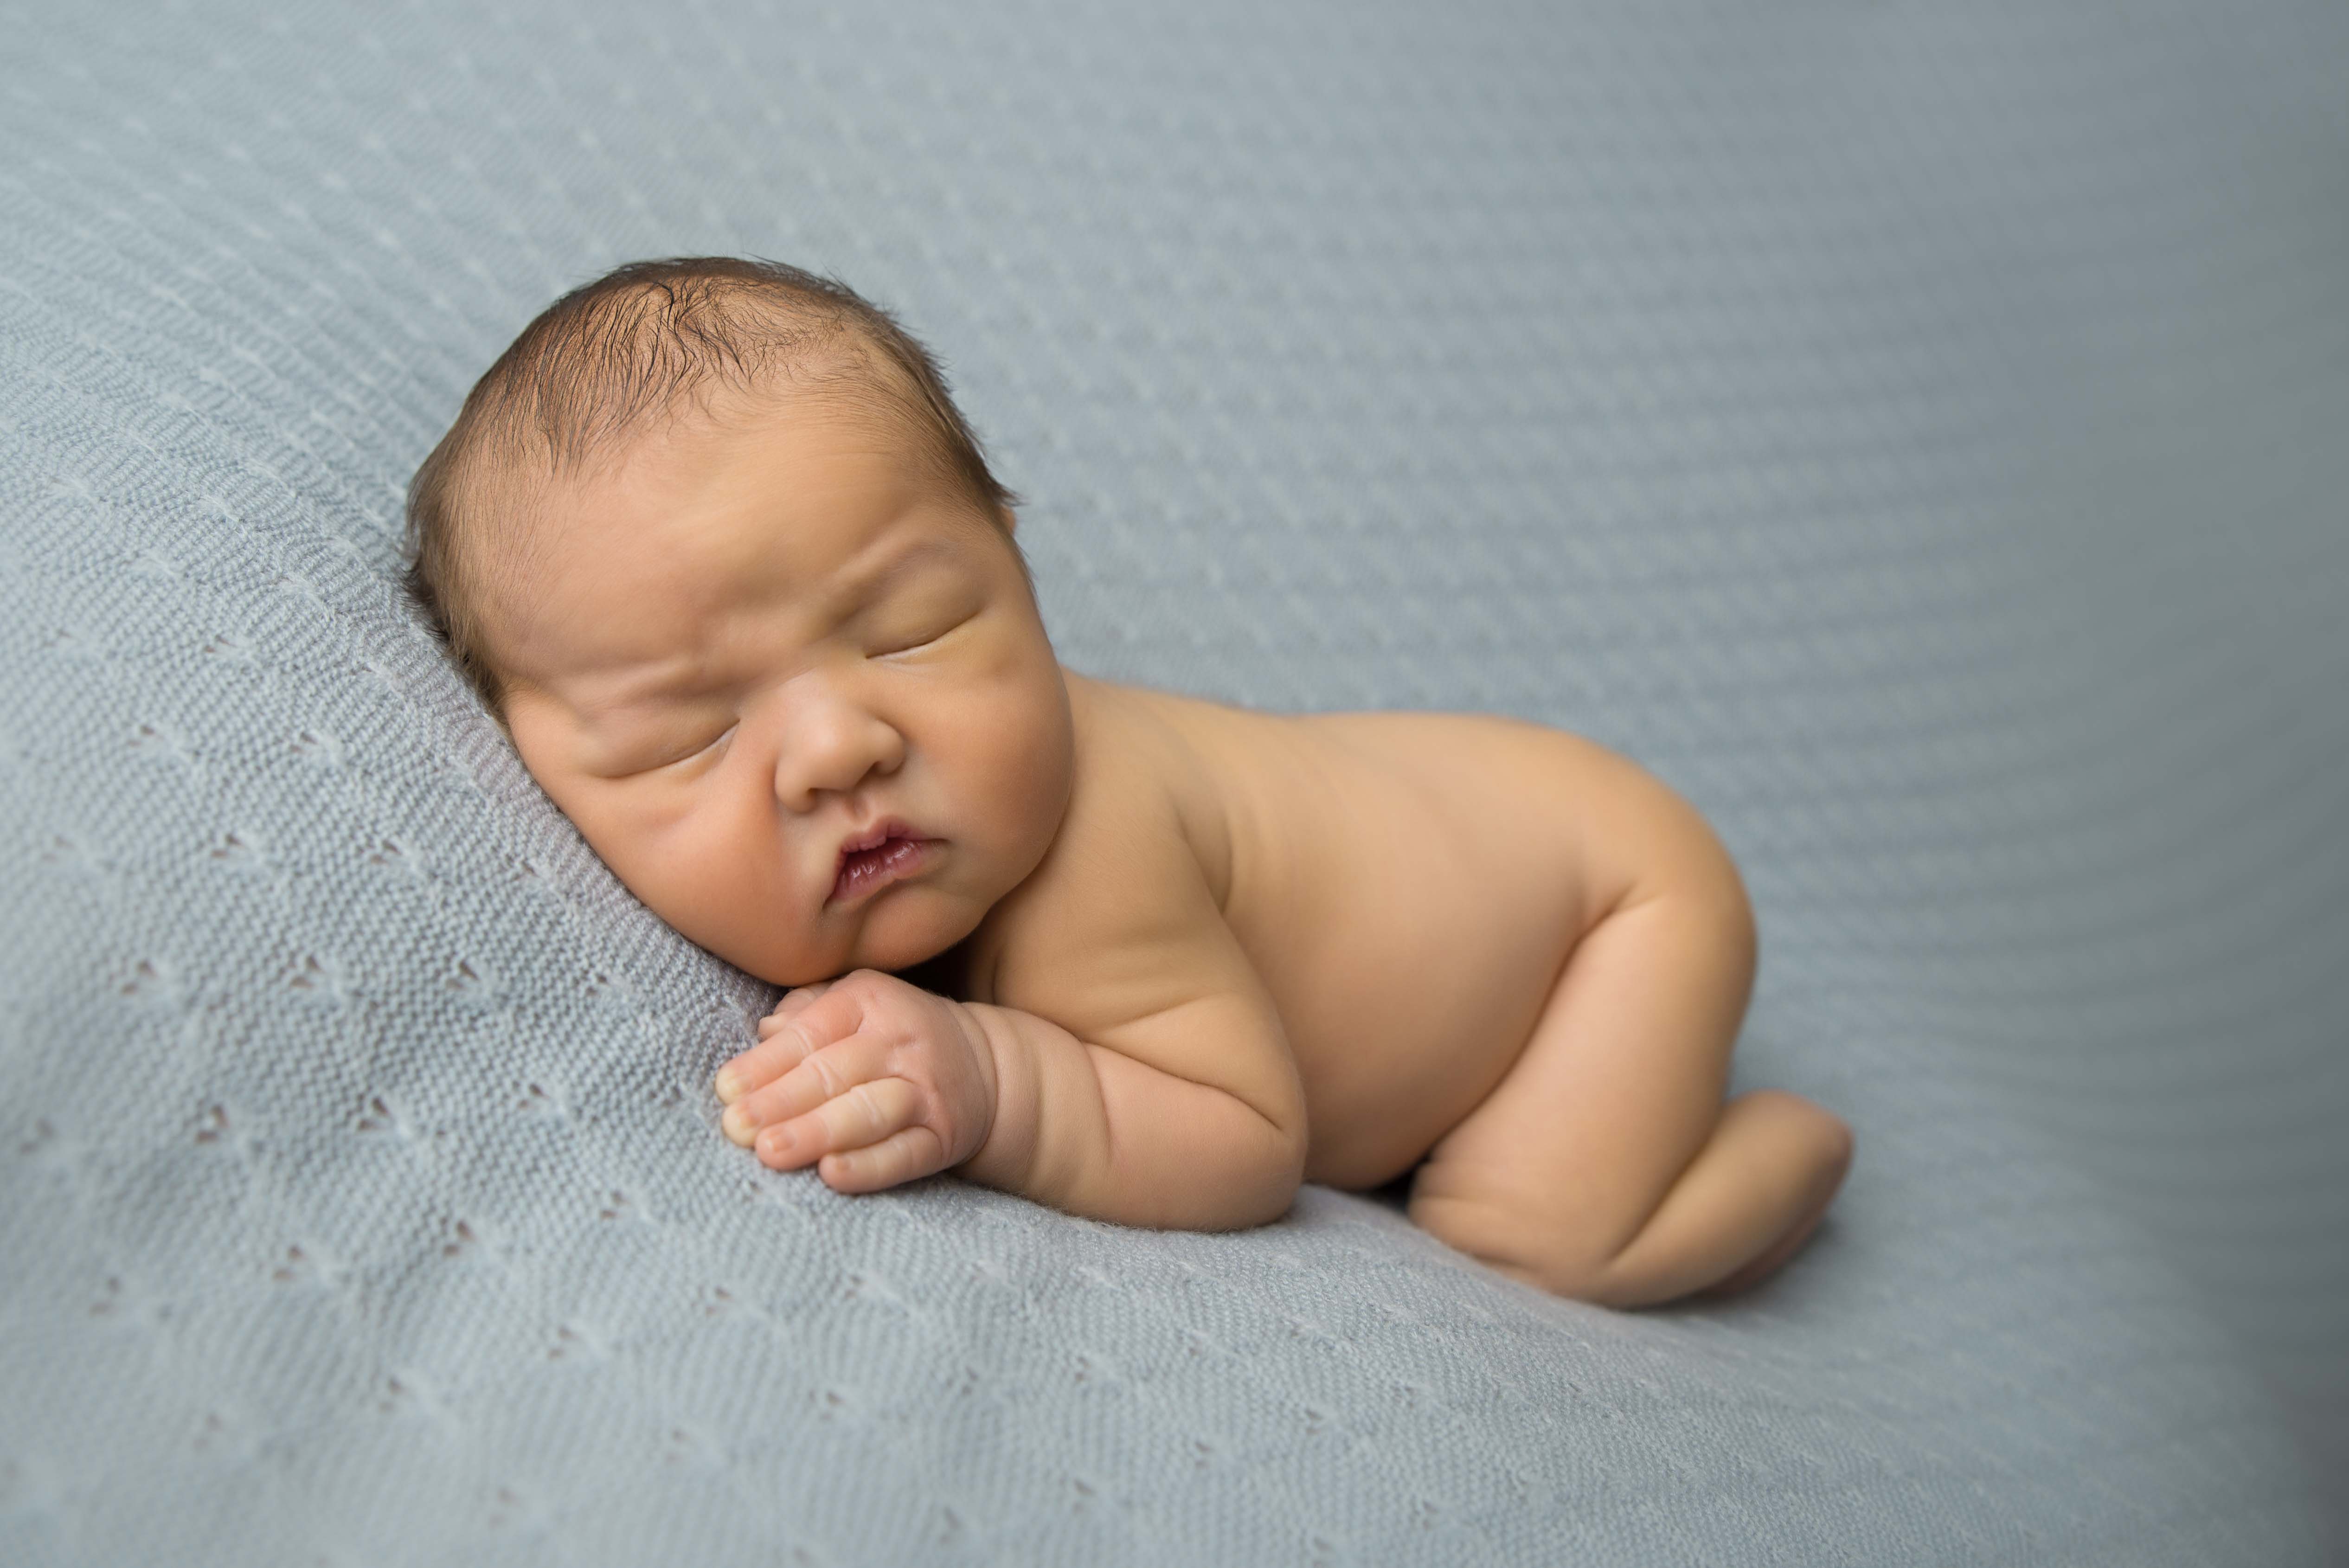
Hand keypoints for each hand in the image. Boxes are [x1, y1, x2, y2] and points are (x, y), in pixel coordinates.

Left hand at [713, 969, 997, 1193]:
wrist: (984, 1063)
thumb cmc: (890, 1036)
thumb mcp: (854, 1003)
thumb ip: (805, 1012)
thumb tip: (764, 1030)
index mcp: (868, 1000)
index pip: (809, 1033)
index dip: (765, 1064)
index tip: (725, 1090)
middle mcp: (899, 1041)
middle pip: (833, 1072)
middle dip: (780, 1101)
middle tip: (735, 1127)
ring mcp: (925, 1090)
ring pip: (867, 1112)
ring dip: (817, 1132)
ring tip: (770, 1152)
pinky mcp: (943, 1136)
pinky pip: (904, 1154)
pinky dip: (869, 1166)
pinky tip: (832, 1175)